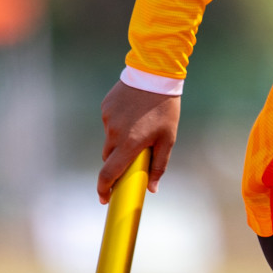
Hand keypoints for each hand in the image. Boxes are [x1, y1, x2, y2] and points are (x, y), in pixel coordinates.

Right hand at [98, 81, 179, 204]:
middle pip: (109, 157)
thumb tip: (152, 189)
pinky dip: (118, 124)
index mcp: (130, 144)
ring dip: (120, 140)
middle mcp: (115, 133)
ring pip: (109, 139)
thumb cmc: (166, 109)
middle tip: (134, 155)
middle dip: (118, 162)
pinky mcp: (105, 107)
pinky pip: (109, 123)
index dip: (104, 189)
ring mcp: (108, 119)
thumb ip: (158, 165)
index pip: (109, 173)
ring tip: (139, 125)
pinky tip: (133, 113)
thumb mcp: (168, 139)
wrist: (155, 74)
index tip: (104, 198)